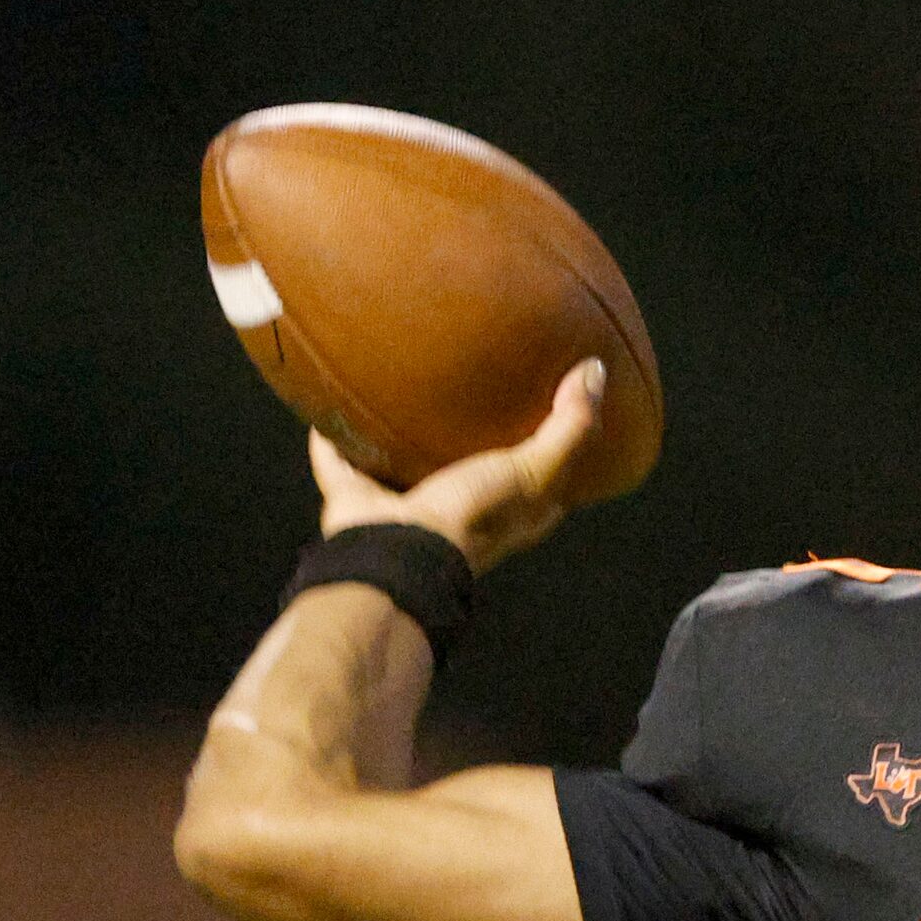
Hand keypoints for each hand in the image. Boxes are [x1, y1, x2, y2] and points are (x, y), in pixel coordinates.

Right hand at [311, 358, 603, 573]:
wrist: (399, 550)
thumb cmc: (475, 515)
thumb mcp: (535, 469)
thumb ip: (570, 425)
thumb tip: (595, 371)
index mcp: (506, 516)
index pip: (541, 484)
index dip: (552, 452)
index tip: (552, 412)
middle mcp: (456, 514)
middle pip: (469, 471)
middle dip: (470, 441)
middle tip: (470, 391)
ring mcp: (402, 510)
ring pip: (402, 467)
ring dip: (399, 440)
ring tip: (399, 391)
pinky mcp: (355, 503)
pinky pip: (339, 464)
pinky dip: (330, 442)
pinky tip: (325, 407)